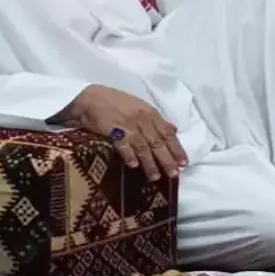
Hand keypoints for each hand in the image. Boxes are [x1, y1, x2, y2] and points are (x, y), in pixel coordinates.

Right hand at [60, 85, 186, 181]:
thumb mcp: (140, 107)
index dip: (176, 148)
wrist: (90, 98)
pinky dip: (129, 155)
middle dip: (167, 159)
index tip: (184, 162)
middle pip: (157, 142)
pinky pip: (123, 144)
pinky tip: (133, 166)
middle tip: (174, 174)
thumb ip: (156, 120)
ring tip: (155, 177)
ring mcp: (127, 125)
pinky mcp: (112, 130)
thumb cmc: (115, 103)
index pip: (167, 132)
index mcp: (150, 113)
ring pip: (143, 146)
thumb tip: (173, 129)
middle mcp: (141, 119)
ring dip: (150, 163)